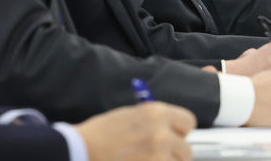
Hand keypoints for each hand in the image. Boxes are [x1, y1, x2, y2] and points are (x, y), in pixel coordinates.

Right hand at [75, 102, 194, 160]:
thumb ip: (156, 119)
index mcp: (157, 113)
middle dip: (174, 153)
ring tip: (146, 160)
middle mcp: (161, 135)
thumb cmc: (102, 132)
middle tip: (157, 153)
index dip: (180, 130)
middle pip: (186, 150)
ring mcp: (156, 157)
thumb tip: (172, 128)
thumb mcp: (131, 114)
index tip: (172, 134)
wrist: (82, 150)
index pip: (188, 122)